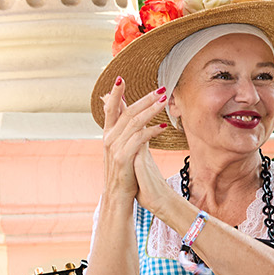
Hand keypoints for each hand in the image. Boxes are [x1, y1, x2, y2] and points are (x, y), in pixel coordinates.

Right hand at [100, 77, 173, 211]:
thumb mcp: (123, 149)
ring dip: (151, 110)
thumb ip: (126, 132)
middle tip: (161, 88)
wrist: (118, 196)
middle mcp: (108, 138)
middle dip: (144, 98)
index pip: (110, 108)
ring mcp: (114, 148)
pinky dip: (152, 131)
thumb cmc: (124, 173)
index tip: (121, 78)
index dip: (115, 93)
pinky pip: (139, 139)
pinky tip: (164, 126)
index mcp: (108, 134)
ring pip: (134, 122)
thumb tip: (131, 117)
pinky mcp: (123, 158)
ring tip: (165, 101)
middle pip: (127, 111)